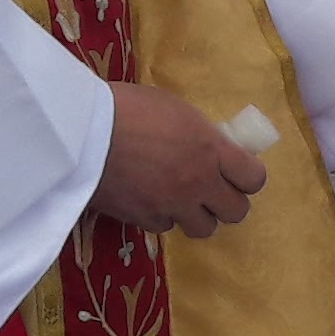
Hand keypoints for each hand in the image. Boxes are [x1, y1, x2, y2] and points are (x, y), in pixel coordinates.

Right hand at [93, 81, 268, 237]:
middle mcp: (199, 182)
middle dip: (227, 201)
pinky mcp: (143, 219)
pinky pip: (165, 227)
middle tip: (211, 190)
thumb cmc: (127, 107)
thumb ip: (200, 134)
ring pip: (203, 228)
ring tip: (180, 199)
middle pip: (237, 211)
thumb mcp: (175, 109)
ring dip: (196, 215)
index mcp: (212, 149)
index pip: (254, 178)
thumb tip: (211, 145)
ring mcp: (172, 205)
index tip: (236, 171)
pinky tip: (148, 199)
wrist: (80, 131)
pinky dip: (161, 217)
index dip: (247, 177)